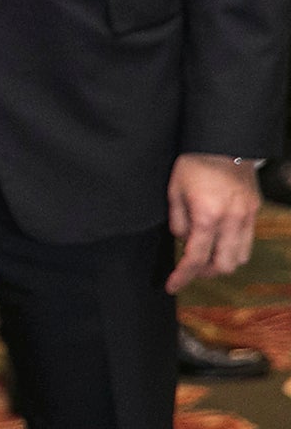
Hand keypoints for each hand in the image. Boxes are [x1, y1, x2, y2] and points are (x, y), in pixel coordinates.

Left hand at [167, 153, 259, 291]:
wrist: (224, 142)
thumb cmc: (194, 163)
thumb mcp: (174, 190)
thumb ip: (178, 219)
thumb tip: (182, 239)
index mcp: (207, 216)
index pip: (195, 257)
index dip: (182, 276)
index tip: (171, 286)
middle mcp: (231, 220)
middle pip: (224, 265)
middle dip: (205, 272)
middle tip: (190, 268)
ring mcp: (247, 216)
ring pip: (241, 257)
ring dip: (222, 262)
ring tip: (206, 254)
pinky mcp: (255, 210)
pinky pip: (248, 240)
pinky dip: (234, 248)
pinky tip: (220, 239)